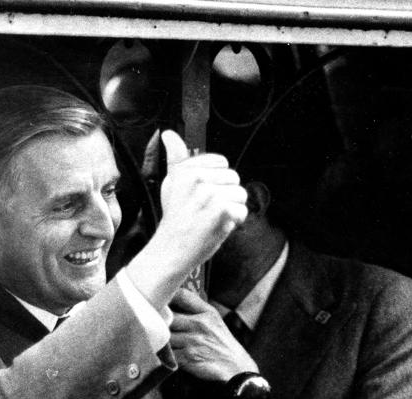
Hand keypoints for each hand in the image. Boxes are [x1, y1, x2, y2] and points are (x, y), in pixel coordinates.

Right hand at [128, 130, 247, 307]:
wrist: (171, 250)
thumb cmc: (174, 218)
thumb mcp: (171, 183)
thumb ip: (175, 157)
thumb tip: (169, 134)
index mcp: (185, 169)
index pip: (222, 163)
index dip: (216, 181)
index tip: (201, 195)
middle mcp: (197, 179)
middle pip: (233, 178)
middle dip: (225, 195)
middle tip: (205, 210)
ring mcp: (210, 194)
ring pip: (240, 194)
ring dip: (230, 210)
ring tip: (211, 218)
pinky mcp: (222, 210)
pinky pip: (242, 211)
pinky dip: (233, 223)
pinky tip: (216, 227)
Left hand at [169, 288, 257, 381]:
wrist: (236, 369)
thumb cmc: (223, 346)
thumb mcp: (215, 322)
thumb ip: (197, 311)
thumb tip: (173, 303)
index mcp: (207, 313)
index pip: (182, 295)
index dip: (167, 296)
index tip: (160, 301)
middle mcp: (200, 324)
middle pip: (168, 315)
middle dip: (160, 321)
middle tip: (154, 324)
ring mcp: (193, 340)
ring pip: (164, 334)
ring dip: (161, 339)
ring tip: (161, 341)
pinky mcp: (187, 357)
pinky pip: (167, 352)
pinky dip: (164, 354)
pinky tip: (167, 355)